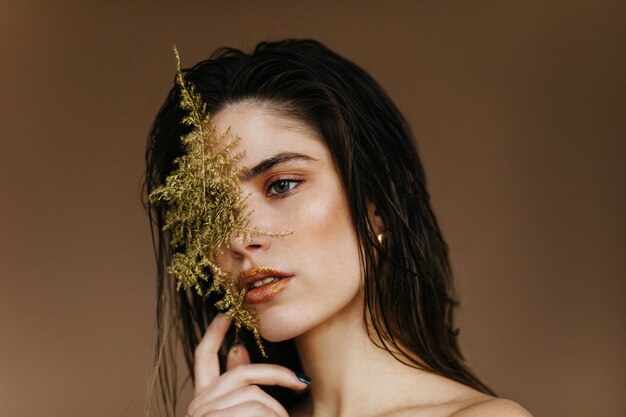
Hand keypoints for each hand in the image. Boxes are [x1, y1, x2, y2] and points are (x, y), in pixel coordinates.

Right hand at [186, 314, 309, 416]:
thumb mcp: (236, 411)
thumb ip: (236, 382)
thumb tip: (238, 349)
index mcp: (203, 398)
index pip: (203, 356)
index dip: (214, 332)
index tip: (228, 312)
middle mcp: (199, 403)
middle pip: (240, 373)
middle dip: (275, 374)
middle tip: (301, 382)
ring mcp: (205, 413)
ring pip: (253, 396)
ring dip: (277, 412)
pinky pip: (254, 409)